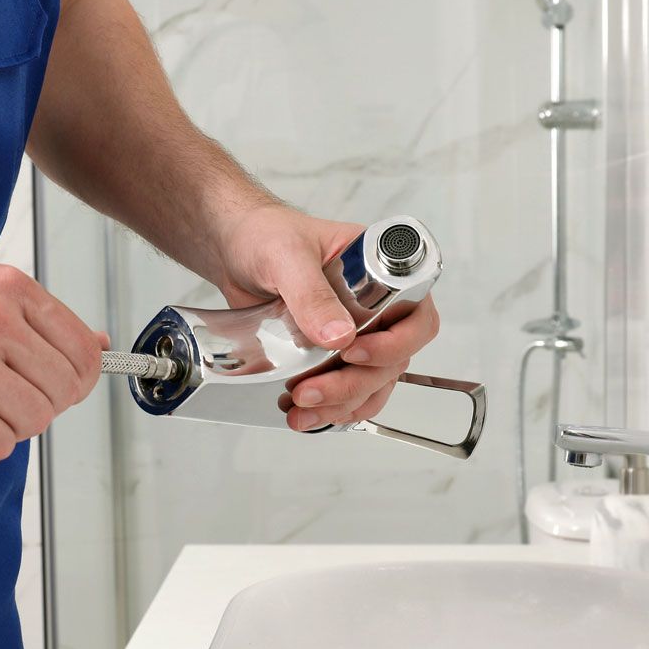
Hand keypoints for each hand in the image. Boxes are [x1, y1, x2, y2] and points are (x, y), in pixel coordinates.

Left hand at [211, 203, 441, 431]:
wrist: (233, 250)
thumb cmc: (265, 235)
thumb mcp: (286, 256)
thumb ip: (311, 293)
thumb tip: (338, 335)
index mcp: (380, 271)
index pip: (415, 315)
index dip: (395, 343)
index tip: (353, 352)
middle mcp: (377, 306)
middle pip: (392, 361)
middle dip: (353, 384)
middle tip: (311, 391)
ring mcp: (356, 334)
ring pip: (371, 384)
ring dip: (340, 404)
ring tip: (301, 411)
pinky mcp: (330, 356)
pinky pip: (346, 392)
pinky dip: (329, 409)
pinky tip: (302, 413)